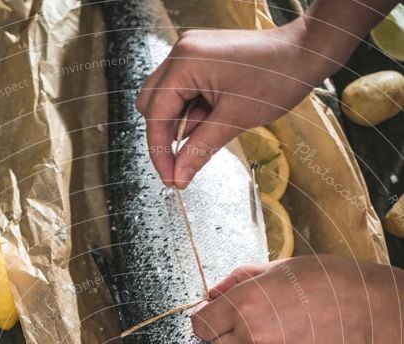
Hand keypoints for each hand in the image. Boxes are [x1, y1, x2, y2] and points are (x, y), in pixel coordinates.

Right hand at [136, 22, 325, 187]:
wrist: (304, 54)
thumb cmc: (276, 78)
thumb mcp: (234, 120)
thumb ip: (200, 150)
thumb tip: (179, 177)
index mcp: (186, 62)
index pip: (156, 114)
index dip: (160, 152)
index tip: (170, 179)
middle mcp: (183, 53)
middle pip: (152, 105)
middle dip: (164, 137)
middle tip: (181, 166)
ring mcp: (192, 54)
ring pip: (167, 101)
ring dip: (181, 126)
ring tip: (213, 132)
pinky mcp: (202, 61)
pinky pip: (185, 93)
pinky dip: (194, 114)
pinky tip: (214, 121)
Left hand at [191, 256, 403, 343]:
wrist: (362, 309)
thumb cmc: (321, 281)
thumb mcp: (274, 269)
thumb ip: (236, 282)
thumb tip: (210, 296)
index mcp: (243, 305)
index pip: (200, 325)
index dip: (205, 320)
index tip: (212, 317)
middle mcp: (250, 336)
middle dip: (229, 332)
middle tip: (259, 319)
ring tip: (282, 330)